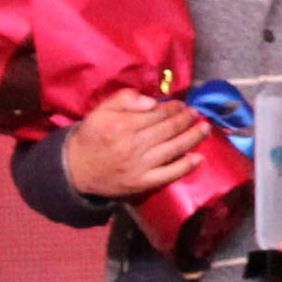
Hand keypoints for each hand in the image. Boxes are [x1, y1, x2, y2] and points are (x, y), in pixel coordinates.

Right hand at [64, 89, 206, 201]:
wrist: (76, 169)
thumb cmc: (91, 136)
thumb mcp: (100, 110)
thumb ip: (124, 99)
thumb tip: (152, 102)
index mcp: (123, 124)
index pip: (157, 113)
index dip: (173, 108)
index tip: (182, 105)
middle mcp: (134, 145)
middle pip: (168, 129)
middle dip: (186, 119)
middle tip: (196, 114)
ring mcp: (140, 165)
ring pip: (174, 149)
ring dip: (193, 137)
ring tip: (205, 129)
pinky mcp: (142, 182)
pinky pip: (169, 174)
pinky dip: (185, 166)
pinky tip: (198, 158)